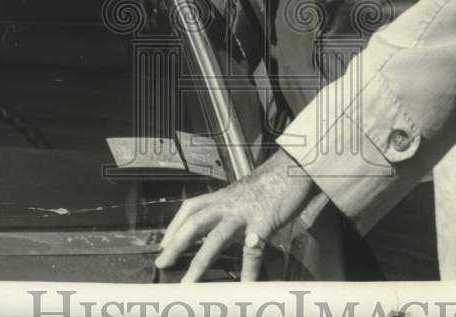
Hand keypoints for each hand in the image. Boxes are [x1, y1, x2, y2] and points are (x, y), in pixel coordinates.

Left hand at [154, 148, 316, 281]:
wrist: (294, 168)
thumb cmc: (271, 185)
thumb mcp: (245, 195)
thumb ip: (232, 209)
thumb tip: (222, 227)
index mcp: (223, 197)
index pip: (190, 208)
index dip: (174, 226)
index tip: (163, 244)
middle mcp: (229, 204)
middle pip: (195, 222)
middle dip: (176, 244)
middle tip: (162, 263)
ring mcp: (245, 214)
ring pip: (216, 237)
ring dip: (200, 261)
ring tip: (189, 282)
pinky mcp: (264, 223)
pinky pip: (253, 251)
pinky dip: (248, 271)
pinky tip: (245, 287)